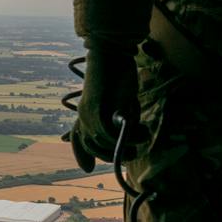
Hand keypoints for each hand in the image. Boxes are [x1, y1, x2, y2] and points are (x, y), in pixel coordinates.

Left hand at [71, 43, 139, 167]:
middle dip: (112, 155)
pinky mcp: (101, 109)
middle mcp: (83, 116)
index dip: (82, 155)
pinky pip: (113, 133)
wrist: (109, 53)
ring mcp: (90, 113)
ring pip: (104, 142)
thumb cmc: (114, 72)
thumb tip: (128, 131)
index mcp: (84, 113)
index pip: (78, 139)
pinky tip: (143, 131)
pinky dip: (131, 136)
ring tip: (140, 141)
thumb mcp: (113, 97)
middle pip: (94, 146)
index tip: (87, 169)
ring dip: (124, 147)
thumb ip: (117, 115)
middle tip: (132, 153)